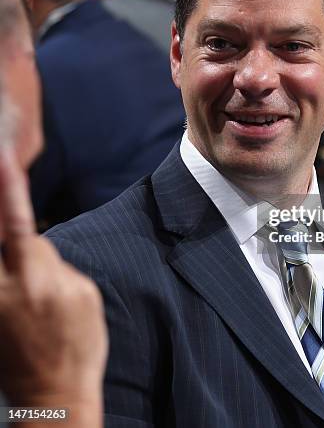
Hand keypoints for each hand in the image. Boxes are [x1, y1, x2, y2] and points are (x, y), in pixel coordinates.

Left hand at [0, 146, 106, 426]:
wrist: (52, 397)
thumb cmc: (77, 345)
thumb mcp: (84, 296)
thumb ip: (56, 265)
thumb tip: (34, 248)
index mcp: (37, 280)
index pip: (19, 222)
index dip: (10, 188)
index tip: (3, 158)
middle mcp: (2, 288)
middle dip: (3, 212)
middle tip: (12, 195)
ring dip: (11, 248)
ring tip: (35, 280)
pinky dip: (8, 267)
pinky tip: (24, 286)